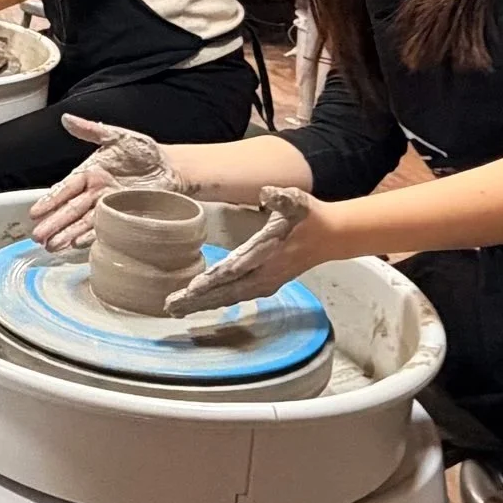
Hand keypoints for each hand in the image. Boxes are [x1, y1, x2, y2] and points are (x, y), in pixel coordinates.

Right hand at [29, 116, 185, 248]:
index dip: (50, 200)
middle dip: (53, 223)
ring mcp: (107, 206)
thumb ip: (91, 130)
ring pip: (82, 222)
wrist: (172, 168)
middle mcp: (95, 191)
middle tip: (38, 236)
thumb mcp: (118, 136)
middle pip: (70, 209)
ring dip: (66, 234)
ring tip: (51, 246)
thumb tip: (66, 118)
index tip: (36, 212)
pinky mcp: (122, 217)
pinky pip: (102, 229)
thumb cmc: (145, 152)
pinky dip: (89, 237)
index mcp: (90, 172)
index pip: (65, 188)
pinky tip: (76, 245)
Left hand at [162, 187, 318, 314]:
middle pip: (226, 291)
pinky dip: (216, 302)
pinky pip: (236, 297)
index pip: (235, 269)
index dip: (213, 280)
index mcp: (268, 252)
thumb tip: (267, 192)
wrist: (332, 236)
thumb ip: (281, 197)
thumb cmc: (310, 216)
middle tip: (170, 307)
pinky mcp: (265, 285)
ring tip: (176, 310)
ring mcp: (265, 282)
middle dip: (198, 300)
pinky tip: (199, 305)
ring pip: (229, 297)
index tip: (191, 288)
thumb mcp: (297, 201)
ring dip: (203, 304)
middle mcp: (265, 273)